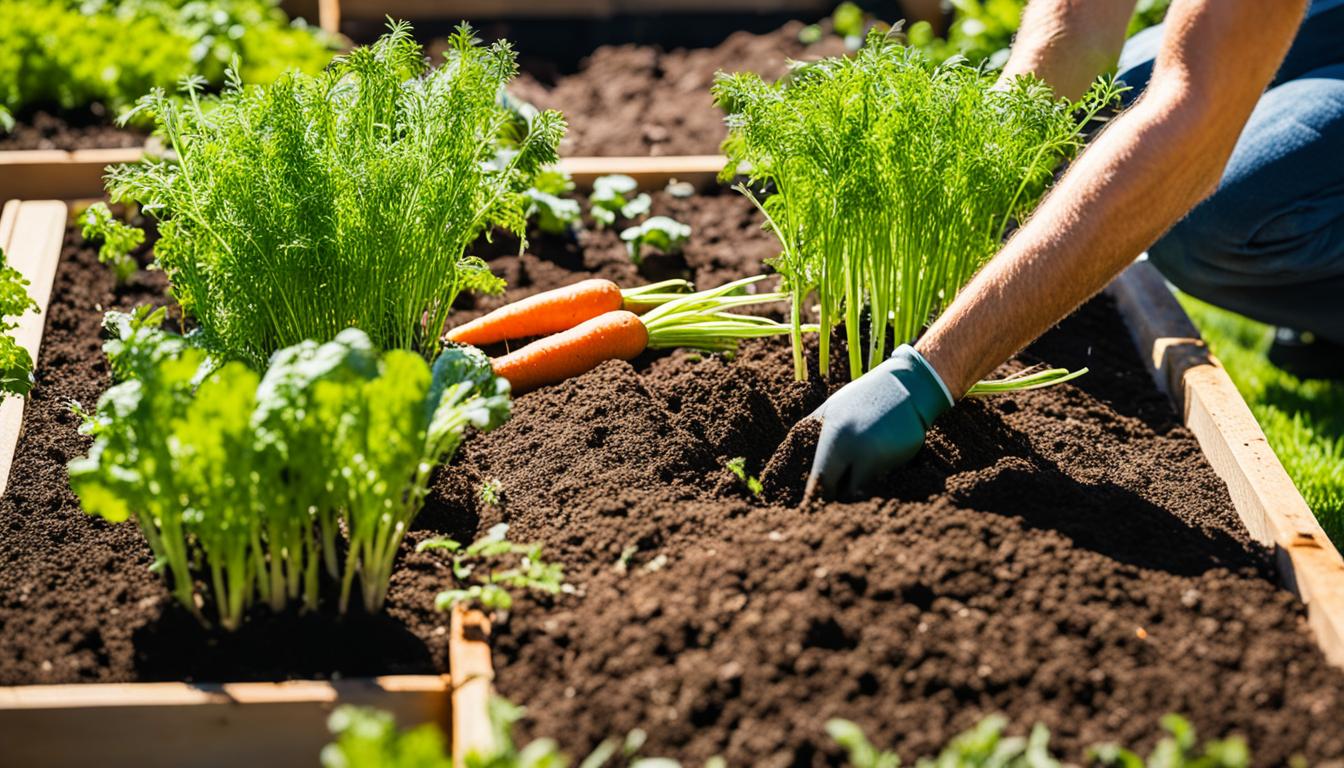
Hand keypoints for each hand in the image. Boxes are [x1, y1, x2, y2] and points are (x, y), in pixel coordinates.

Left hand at [805, 344, 953, 499]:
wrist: (908, 385)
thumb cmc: (863, 396)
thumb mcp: (831, 408)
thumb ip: (810, 431)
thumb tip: (791, 455)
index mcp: (835, 438)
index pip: (821, 480)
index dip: (819, 492)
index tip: (817, 498)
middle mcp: (858, 450)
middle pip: (841, 491)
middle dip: (838, 493)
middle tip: (839, 489)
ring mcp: (883, 456)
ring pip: (864, 487)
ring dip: (860, 483)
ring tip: (863, 462)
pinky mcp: (902, 459)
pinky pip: (885, 477)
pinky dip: (880, 474)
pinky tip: (882, 454)